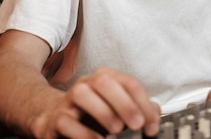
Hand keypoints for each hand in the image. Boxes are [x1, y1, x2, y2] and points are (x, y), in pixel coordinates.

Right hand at [34, 67, 160, 138]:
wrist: (55, 119)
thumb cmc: (91, 113)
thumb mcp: (116, 108)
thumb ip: (137, 108)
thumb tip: (155, 112)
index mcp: (106, 79)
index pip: (129, 83)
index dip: (144, 104)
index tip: (151, 125)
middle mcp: (87, 84)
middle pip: (104, 80)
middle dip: (124, 103)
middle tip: (137, 124)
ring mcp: (69, 100)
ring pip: (82, 94)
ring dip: (103, 112)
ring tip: (116, 130)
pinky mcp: (57, 119)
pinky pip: (67, 121)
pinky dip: (85, 133)